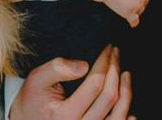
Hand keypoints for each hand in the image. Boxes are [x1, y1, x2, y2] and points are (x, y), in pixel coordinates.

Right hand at [9, 44, 134, 119]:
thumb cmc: (32, 98)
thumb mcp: (37, 78)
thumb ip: (57, 68)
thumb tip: (84, 65)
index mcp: (65, 115)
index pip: (95, 84)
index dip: (104, 62)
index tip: (107, 48)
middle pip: (109, 98)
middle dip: (115, 71)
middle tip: (116, 54)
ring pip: (118, 116)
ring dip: (126, 92)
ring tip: (125, 74)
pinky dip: (126, 119)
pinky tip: (129, 107)